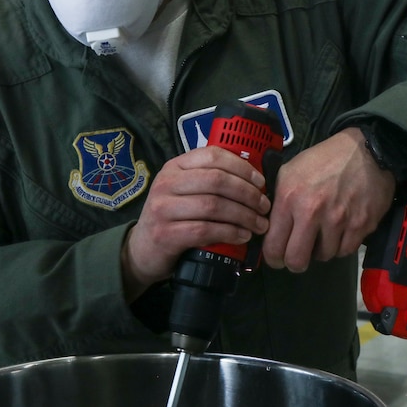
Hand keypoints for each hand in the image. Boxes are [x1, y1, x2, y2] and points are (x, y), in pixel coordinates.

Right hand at [121, 146, 270, 300]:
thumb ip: (210, 181)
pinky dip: (229, 232)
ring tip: (259, 224)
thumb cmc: (172, 218)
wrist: (142, 251)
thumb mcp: (185, 192)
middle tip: (264, 206)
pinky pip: (205, 230)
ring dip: (243, 215)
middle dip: (247, 193)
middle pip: (217, 180)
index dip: (242, 167)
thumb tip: (254, 179)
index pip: (213, 155)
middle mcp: (167, 183)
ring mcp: (163, 208)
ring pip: (214, 205)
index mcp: (175, 166)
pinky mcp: (165, 234)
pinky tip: (242, 236)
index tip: (261, 181)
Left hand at [262, 128, 395, 271]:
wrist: (366, 151)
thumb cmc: (324, 160)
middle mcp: (312, 212)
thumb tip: (268, 227)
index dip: (273, 258)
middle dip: (294, 263)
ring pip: (323, 257)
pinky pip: (345, 251)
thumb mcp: (289, 172)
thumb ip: (277, 201)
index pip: (273, 246)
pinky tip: (339, 232)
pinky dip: (340, 245)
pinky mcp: (361, 225)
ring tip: (322, 234)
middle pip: (296, 261)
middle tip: (298, 256)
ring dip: (320, 250)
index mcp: (289, 199)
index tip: (277, 258)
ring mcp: (339, 221)